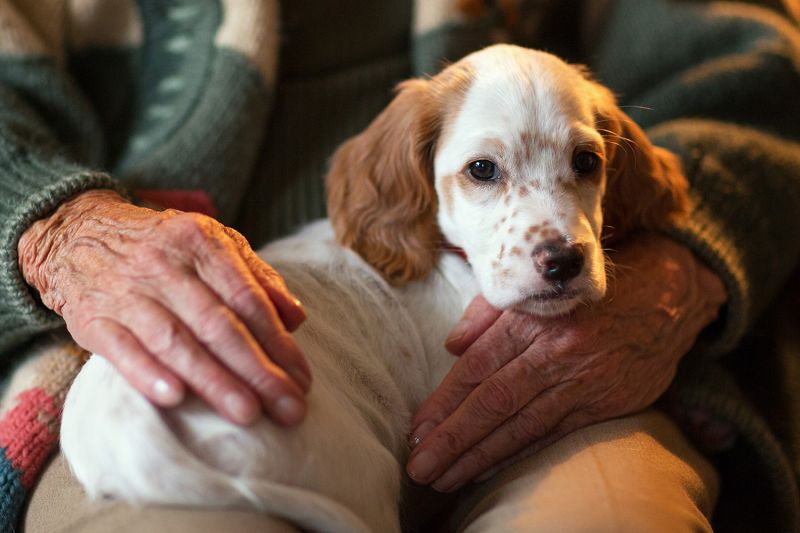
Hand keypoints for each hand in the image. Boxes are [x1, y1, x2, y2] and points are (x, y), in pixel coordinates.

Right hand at [18, 189, 309, 425]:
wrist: (79, 234)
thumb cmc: (164, 248)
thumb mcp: (214, 245)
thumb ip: (257, 279)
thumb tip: (297, 319)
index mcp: (201, 242)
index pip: (247, 299)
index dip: (278, 343)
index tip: (302, 380)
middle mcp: (165, 265)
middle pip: (218, 325)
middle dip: (257, 371)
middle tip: (289, 408)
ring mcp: (126, 291)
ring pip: (176, 340)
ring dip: (214, 380)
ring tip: (248, 414)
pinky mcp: (92, 318)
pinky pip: (121, 349)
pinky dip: (147, 373)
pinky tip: (175, 398)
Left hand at [406, 233, 725, 490]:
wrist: (671, 292)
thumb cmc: (592, 286)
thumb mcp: (539, 285)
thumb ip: (490, 313)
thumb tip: (451, 346)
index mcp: (534, 319)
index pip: (478, 367)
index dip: (445, 401)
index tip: (418, 429)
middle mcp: (556, 352)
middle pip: (494, 402)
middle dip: (453, 439)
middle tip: (420, 466)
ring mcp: (583, 381)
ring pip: (522, 426)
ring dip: (479, 456)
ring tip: (445, 477)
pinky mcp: (606, 403)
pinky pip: (555, 435)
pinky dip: (521, 455)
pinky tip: (491, 471)